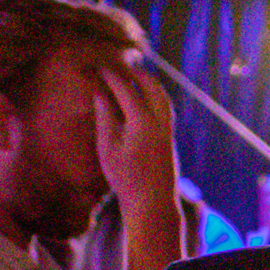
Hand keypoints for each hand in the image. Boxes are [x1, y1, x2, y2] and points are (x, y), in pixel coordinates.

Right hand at [94, 60, 179, 227]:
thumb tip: (99, 92)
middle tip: (117, 67)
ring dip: (147, 83)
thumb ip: (105, 116)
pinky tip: (140, 100)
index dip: (111, 76)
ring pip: (161, 95)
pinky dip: (153, 96)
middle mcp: (160, 120)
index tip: (98, 67)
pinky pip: (164, 106)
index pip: (126, 88)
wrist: (152, 202)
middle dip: (135, 73)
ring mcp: (168, 128)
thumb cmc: (125, 178)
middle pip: (151, 85)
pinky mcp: (170, 137)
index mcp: (143, 121)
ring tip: (130, 78)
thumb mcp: (108, 147)